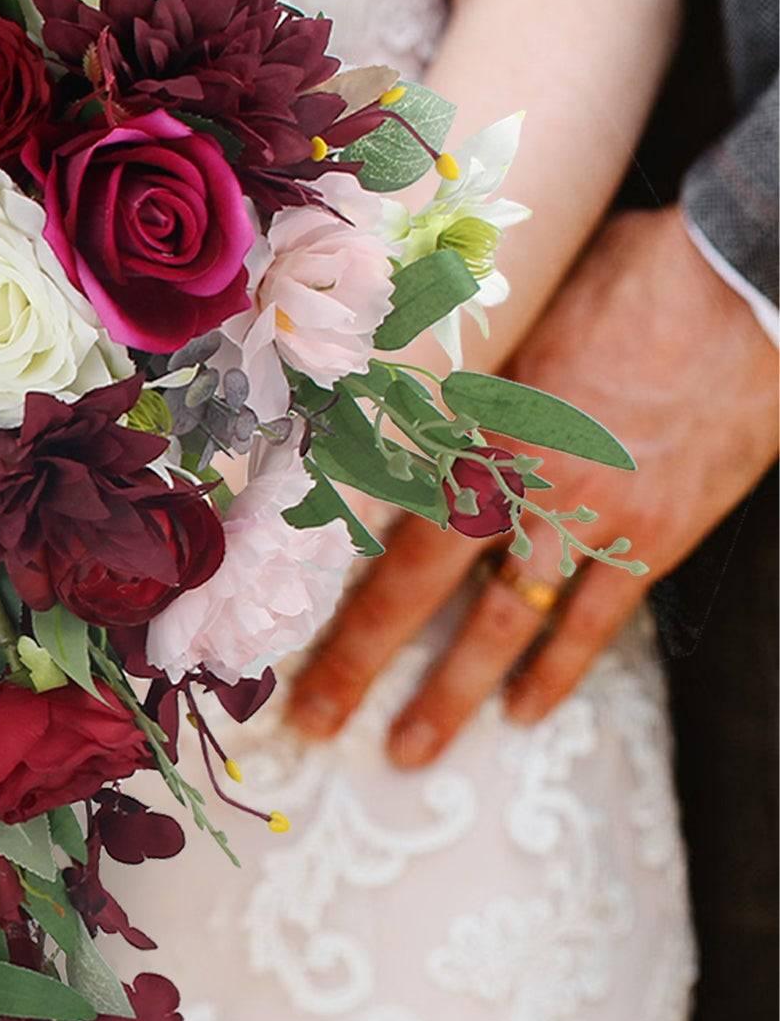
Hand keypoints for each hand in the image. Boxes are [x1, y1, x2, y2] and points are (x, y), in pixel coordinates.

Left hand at [287, 207, 778, 765]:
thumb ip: (465, 363)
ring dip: (455, 690)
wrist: (747, 280)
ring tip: (411, 748)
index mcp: (477, 417)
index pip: (383, 518)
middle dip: (365, 662)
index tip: (286, 625)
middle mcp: (523, 477)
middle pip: (426, 587)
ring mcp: (594, 512)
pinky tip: (524, 710)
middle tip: (317, 723)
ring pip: (506, 619)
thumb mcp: (518, 307)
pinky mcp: (659, 530)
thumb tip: (396, 374)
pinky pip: (597, 617)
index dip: (335, 586)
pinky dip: (558, 667)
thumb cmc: (630, 273)